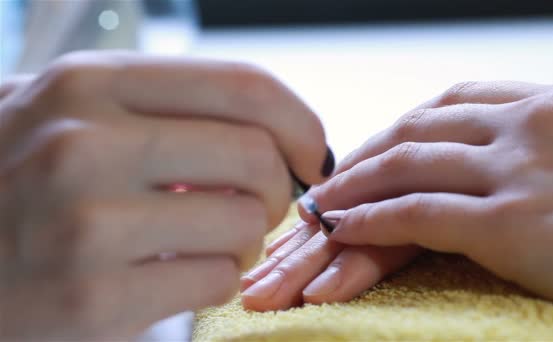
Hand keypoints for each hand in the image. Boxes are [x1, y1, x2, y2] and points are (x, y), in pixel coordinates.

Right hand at [0, 52, 331, 338]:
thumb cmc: (23, 179)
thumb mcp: (75, 114)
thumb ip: (165, 110)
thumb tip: (274, 132)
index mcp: (91, 85)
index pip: (242, 86)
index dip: (299, 121)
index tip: (311, 154)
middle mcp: (85, 144)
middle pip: (257, 157)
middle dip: (278, 190)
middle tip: (259, 205)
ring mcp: (86, 224)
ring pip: (244, 224)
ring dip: (246, 239)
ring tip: (211, 241)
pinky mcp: (92, 300)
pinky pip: (215, 280)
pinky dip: (216, 279)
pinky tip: (178, 274)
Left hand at [241, 77, 552, 323]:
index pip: (456, 100)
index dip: (405, 125)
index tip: (372, 147)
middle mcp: (537, 122)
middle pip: (420, 126)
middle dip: (367, 152)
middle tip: (329, 178)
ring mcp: (525, 169)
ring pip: (408, 164)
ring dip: (354, 185)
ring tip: (318, 206)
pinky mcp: (516, 224)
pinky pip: (418, 213)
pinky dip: (371, 220)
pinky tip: (340, 229)